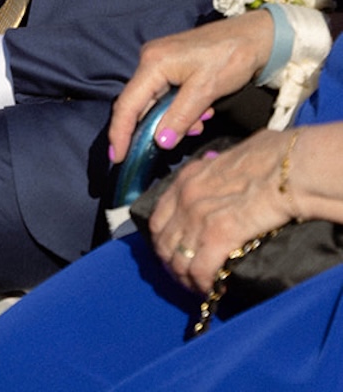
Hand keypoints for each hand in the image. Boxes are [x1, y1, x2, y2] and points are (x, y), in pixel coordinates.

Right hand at [107, 11, 274, 163]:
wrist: (254, 37)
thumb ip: (180, 117)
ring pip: (155, 102)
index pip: (128, 104)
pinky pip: (167, 95)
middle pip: (138, 103)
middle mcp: (151, 60)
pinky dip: (179, 111)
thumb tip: (159, 143)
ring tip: (198, 126)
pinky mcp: (173, 66)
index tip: (117, 158)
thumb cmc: (230, 58)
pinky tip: (201, 114)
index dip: (120, 132)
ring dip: (171, 121)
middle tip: (153, 155)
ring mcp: (161, 62)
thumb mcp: (206, 90)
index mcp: (153, 63)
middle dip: (148, 130)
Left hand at [149, 130, 291, 294]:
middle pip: (163, 245)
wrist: (288, 168)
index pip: (159, 219)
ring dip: (187, 280)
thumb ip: (216, 174)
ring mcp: (198, 218)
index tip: (176, 254)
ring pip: (178, 262)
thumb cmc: (270, 157)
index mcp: (187, 178)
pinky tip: (216, 290)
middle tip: (188, 279)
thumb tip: (221, 180)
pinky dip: (204, 285)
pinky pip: (200, 271)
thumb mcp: (229, 158)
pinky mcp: (218, 237)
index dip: (164, 242)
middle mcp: (185, 198)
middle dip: (173, 266)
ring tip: (201, 289)